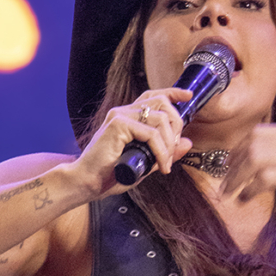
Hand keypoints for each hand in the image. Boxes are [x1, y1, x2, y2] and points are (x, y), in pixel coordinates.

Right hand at [74, 88, 194, 197]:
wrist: (87, 183)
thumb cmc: (111, 175)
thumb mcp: (146, 163)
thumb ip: (165, 151)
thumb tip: (188, 142)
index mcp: (129, 116)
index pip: (153, 96)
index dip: (172, 93)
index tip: (188, 96)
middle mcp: (124, 111)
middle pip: (162, 103)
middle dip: (176, 125)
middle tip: (174, 151)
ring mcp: (120, 116)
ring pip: (160, 118)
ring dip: (169, 143)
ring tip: (165, 163)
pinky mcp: (117, 124)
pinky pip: (151, 134)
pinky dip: (160, 151)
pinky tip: (160, 165)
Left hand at [219, 123, 275, 225]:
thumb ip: (269, 157)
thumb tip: (236, 160)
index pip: (256, 133)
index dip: (236, 150)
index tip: (226, 166)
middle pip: (252, 145)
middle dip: (234, 166)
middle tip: (225, 184)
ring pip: (255, 160)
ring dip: (237, 178)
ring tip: (230, 193)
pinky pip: (264, 178)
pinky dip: (250, 189)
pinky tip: (245, 199)